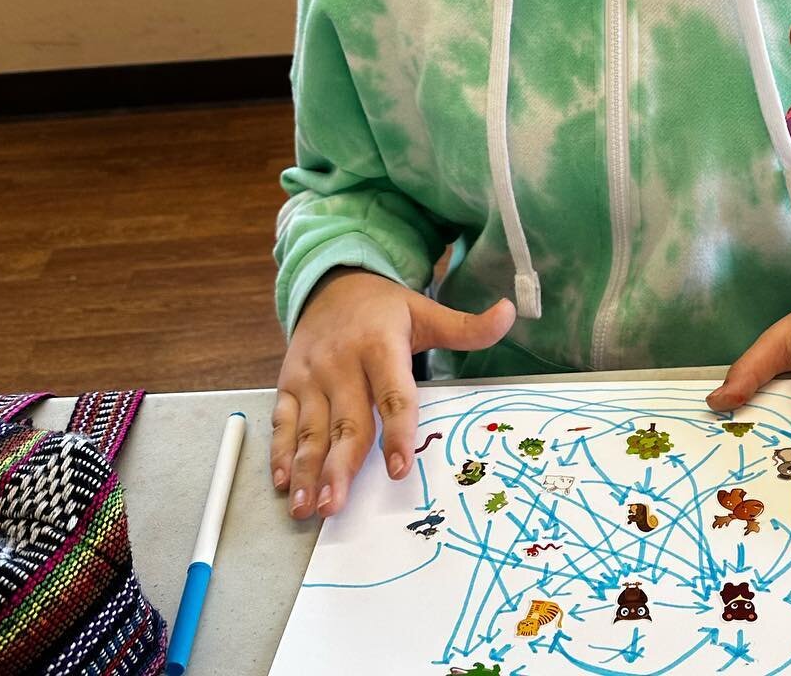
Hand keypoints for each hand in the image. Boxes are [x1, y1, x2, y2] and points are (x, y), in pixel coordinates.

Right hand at [270, 267, 514, 519]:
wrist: (331, 283)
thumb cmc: (384, 308)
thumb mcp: (427, 312)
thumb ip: (467, 327)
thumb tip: (511, 312)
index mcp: (379, 346)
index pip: (392, 394)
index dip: (397, 432)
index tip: (398, 469)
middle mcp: (341, 363)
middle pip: (345, 421)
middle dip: (340, 466)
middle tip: (336, 505)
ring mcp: (311, 375)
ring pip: (309, 428)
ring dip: (306, 470)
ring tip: (307, 508)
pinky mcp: (288, 383)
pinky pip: (281, 421)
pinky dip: (280, 452)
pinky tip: (283, 483)